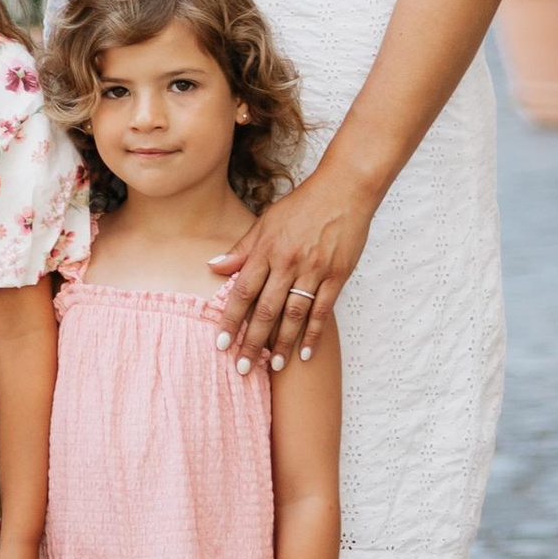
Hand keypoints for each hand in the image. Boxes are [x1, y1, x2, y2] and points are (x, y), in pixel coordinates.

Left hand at [210, 163, 373, 368]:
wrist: (344, 189)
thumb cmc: (303, 204)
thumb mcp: (266, 220)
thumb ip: (241, 248)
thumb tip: (213, 267)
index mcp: (267, 249)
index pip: (242, 290)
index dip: (230, 319)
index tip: (221, 343)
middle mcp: (287, 262)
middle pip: (266, 309)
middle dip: (252, 342)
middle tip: (242, 368)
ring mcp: (314, 270)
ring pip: (293, 314)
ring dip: (282, 344)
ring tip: (273, 367)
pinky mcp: (336, 275)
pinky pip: (322, 310)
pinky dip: (313, 333)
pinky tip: (305, 352)